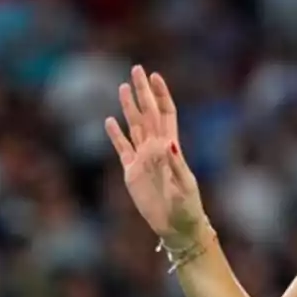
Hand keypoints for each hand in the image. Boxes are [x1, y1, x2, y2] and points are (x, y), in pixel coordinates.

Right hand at [105, 65, 206, 249]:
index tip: (155, 76)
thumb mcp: (184, 186)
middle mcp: (156, 149)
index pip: (166, 113)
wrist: (177, 227)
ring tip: (122, 88)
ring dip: (128, 108)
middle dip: (142, 92)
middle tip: (136, 69)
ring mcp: (143, 160)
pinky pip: (122, 150)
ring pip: (134, 127)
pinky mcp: (132, 174)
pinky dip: (115, 136)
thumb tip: (166, 143)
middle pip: (148, 114)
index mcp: (171, 148)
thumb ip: (174, 164)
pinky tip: (109, 121)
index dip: (161, 95)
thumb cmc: (187, 207)